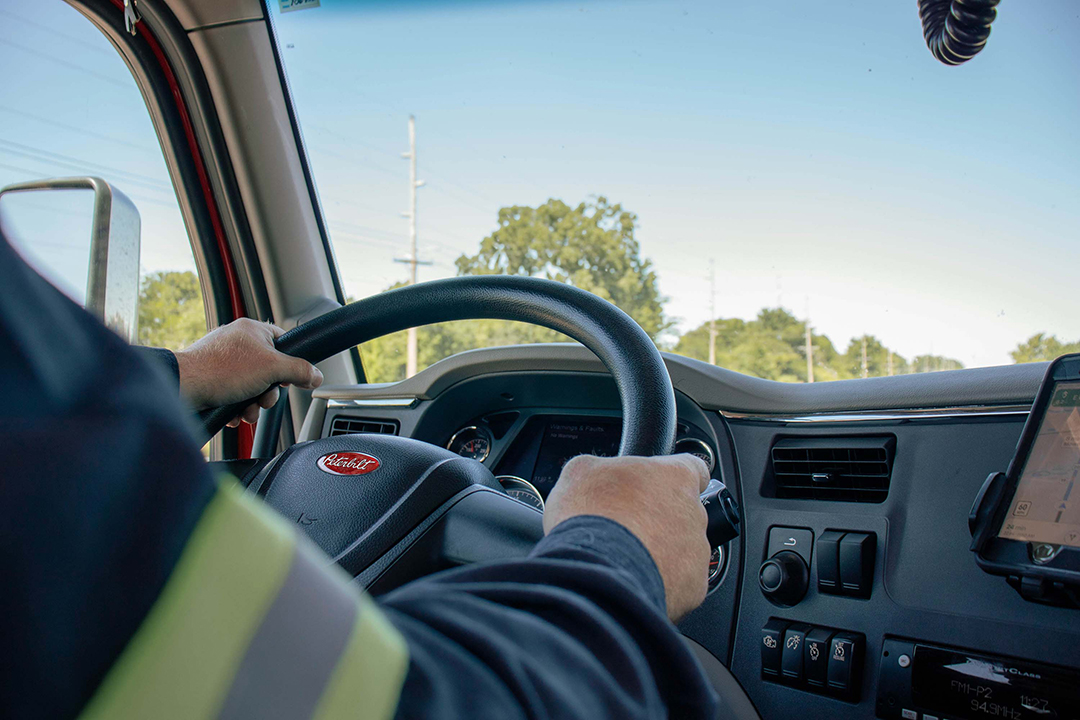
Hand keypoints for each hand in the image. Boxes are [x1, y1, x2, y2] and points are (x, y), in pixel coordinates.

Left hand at [175, 318, 323, 425]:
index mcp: (252, 330)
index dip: (290, 363)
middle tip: (264, 398)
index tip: (291, 378)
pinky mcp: (212, 379)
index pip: (283, 342)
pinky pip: (235, 394)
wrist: (184, 388)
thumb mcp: (272, 368)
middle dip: (269, 392)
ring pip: (252, 386)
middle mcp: (237, 343)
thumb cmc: (221, 371)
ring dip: (254, 404)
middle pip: (269, 370)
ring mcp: (222, 361)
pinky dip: (238, 407)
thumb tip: (316, 375)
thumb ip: (300, 370)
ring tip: (247, 411)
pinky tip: (234, 414)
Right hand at [543, 454, 710, 621]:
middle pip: (682, 512)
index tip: (657, 486)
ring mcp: (696, 553)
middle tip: (625, 528)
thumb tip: (597, 477)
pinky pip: (679, 583)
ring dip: (659, 553)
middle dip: (657, 520)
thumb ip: (601, 468)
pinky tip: (632, 582)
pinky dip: (660, 583)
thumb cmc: (591, 517)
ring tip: (623, 560)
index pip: (693, 467)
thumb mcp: (580, 472)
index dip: (672, 477)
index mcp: (674, 476)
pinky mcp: (692, 589)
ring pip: (682, 550)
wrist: (596, 573)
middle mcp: (694, 512)